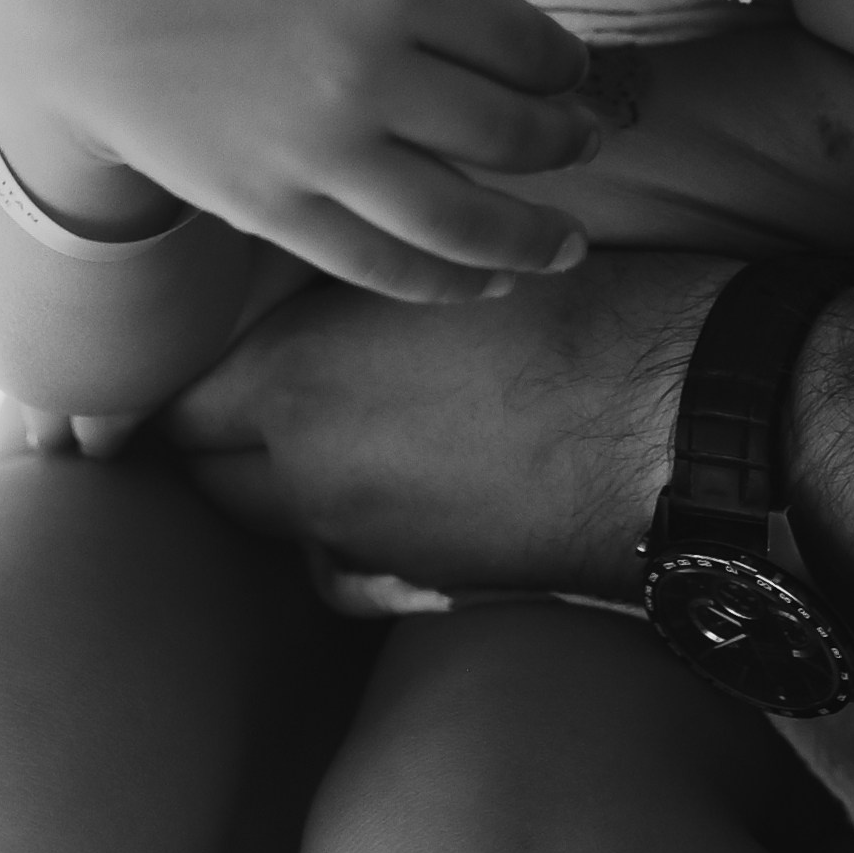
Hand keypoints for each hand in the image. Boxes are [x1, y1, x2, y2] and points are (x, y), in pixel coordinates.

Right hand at [0, 0, 600, 303]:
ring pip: (463, 221)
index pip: (529, 44)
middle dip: (566, 145)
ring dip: (533, 241)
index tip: (570, 72)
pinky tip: (487, 280)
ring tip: (567, 247)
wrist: (89, 10)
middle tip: (585, 144)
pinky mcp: (275, 211)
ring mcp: (319, 151)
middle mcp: (367, 68)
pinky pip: (386, 266)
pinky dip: (450, 283)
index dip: (565, 66)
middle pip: (511, 133)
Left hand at [164, 249, 740, 599]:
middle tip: (229, 404)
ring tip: (320, 429)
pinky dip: (348, 516)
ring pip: (274, 518)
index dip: (172, 388)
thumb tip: (313, 303)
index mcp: (296, 372)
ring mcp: (361, 538)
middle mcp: (304, 466)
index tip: (173, 373)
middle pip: (204, 475)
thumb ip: (353, 299)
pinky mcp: (424, 583)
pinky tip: (399, 468)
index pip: (178, 403)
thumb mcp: (439, 269)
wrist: (681, 419)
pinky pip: (345, 549)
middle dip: (208, 446)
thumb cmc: (577, 310)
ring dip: (276, 483)